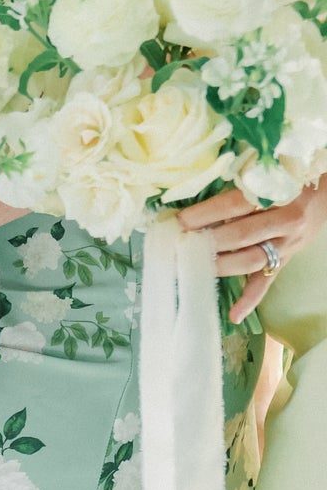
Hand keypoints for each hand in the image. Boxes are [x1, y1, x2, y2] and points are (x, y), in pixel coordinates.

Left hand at [179, 182, 326, 322]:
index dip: (205, 214)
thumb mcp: (267, 174)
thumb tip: (192, 198)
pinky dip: (250, 300)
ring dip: (219, 265)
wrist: (323, 192)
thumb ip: (237, 184)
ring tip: (191, 267)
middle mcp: (286, 221)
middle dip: (206, 241)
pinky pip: (267, 282)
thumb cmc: (287, 178)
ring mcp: (288, 244)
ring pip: (251, 260)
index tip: (179, 220)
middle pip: (241, 235)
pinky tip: (232, 315)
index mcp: (278, 194)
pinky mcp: (287, 260)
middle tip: (178, 243)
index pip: (235, 205)